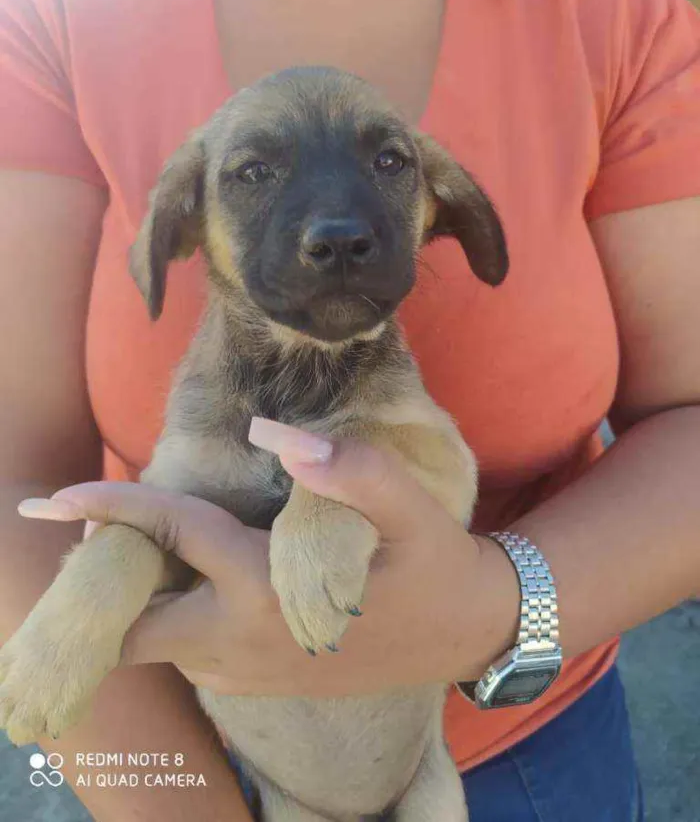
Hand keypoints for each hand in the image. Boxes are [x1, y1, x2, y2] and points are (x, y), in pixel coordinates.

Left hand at [18, 419, 518, 697]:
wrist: (466, 633)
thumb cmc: (435, 565)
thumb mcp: (408, 508)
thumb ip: (346, 466)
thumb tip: (270, 430)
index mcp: (268, 593)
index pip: (175, 537)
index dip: (114, 509)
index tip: (56, 496)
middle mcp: (243, 644)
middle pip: (136, 624)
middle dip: (105, 580)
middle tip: (95, 529)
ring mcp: (247, 674)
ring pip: (158, 645)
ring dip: (140, 597)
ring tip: (140, 545)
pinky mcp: (258, 684)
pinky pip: (188, 657)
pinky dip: (170, 619)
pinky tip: (190, 580)